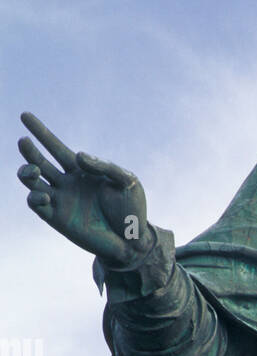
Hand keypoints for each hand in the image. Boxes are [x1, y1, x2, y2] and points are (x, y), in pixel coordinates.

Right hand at [17, 112, 151, 267]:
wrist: (133, 240)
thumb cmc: (132, 208)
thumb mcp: (127, 181)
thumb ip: (104, 166)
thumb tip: (77, 156)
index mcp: (82, 170)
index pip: (56, 147)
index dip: (41, 131)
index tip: (25, 115)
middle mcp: (67, 183)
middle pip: (40, 161)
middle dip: (29, 150)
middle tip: (24, 142)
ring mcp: (61, 201)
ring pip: (32, 182)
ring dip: (27, 173)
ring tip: (34, 170)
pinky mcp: (57, 219)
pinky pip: (37, 205)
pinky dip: (35, 197)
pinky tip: (44, 195)